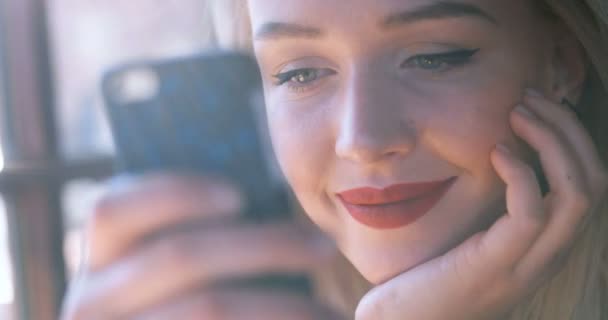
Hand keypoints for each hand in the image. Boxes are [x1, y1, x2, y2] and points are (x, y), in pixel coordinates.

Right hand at [61, 173, 342, 319]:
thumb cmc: (186, 296)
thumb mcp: (174, 266)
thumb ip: (201, 233)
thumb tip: (259, 198)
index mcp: (99, 257)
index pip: (112, 210)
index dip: (176, 194)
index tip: (239, 196)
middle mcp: (92, 300)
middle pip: (180, 257)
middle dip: (265, 245)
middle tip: (324, 247)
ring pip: (210, 307)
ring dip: (283, 304)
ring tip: (328, 304)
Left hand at [355, 90, 607, 319]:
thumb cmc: (430, 274)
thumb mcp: (473, 234)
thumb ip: (495, 204)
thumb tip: (499, 148)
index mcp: (546, 246)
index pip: (591, 185)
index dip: (574, 138)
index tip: (538, 106)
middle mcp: (548, 256)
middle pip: (594, 182)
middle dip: (569, 129)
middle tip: (530, 97)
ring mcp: (526, 265)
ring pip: (577, 194)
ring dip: (554, 142)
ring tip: (518, 111)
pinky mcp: (495, 267)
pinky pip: (530, 213)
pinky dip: (521, 173)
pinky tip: (496, 151)